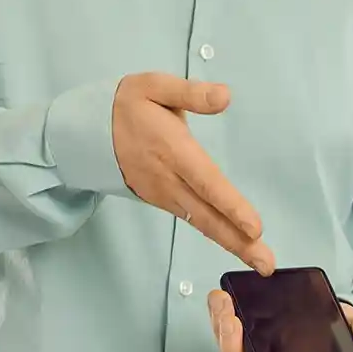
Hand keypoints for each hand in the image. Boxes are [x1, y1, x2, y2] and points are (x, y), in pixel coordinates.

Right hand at [112, 73, 273, 272]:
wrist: (86, 132)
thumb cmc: (127, 107)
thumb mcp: (153, 86)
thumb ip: (190, 92)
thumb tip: (225, 95)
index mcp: (173, 150)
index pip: (206, 182)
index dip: (230, 206)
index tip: (255, 228)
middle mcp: (170, 179)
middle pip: (208, 215)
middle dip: (239, 241)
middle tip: (266, 264)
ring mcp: (166, 195)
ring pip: (203, 224)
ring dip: (233, 245)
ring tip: (261, 264)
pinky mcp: (164, 202)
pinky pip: (195, 221)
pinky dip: (218, 236)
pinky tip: (239, 247)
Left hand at [210, 291, 352, 351]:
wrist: (328, 322)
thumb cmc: (335, 337)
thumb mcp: (350, 333)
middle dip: (229, 342)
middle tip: (232, 318)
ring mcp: (250, 348)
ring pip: (226, 343)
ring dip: (220, 322)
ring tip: (223, 299)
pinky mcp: (243, 329)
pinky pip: (224, 325)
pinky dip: (219, 311)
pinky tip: (221, 294)